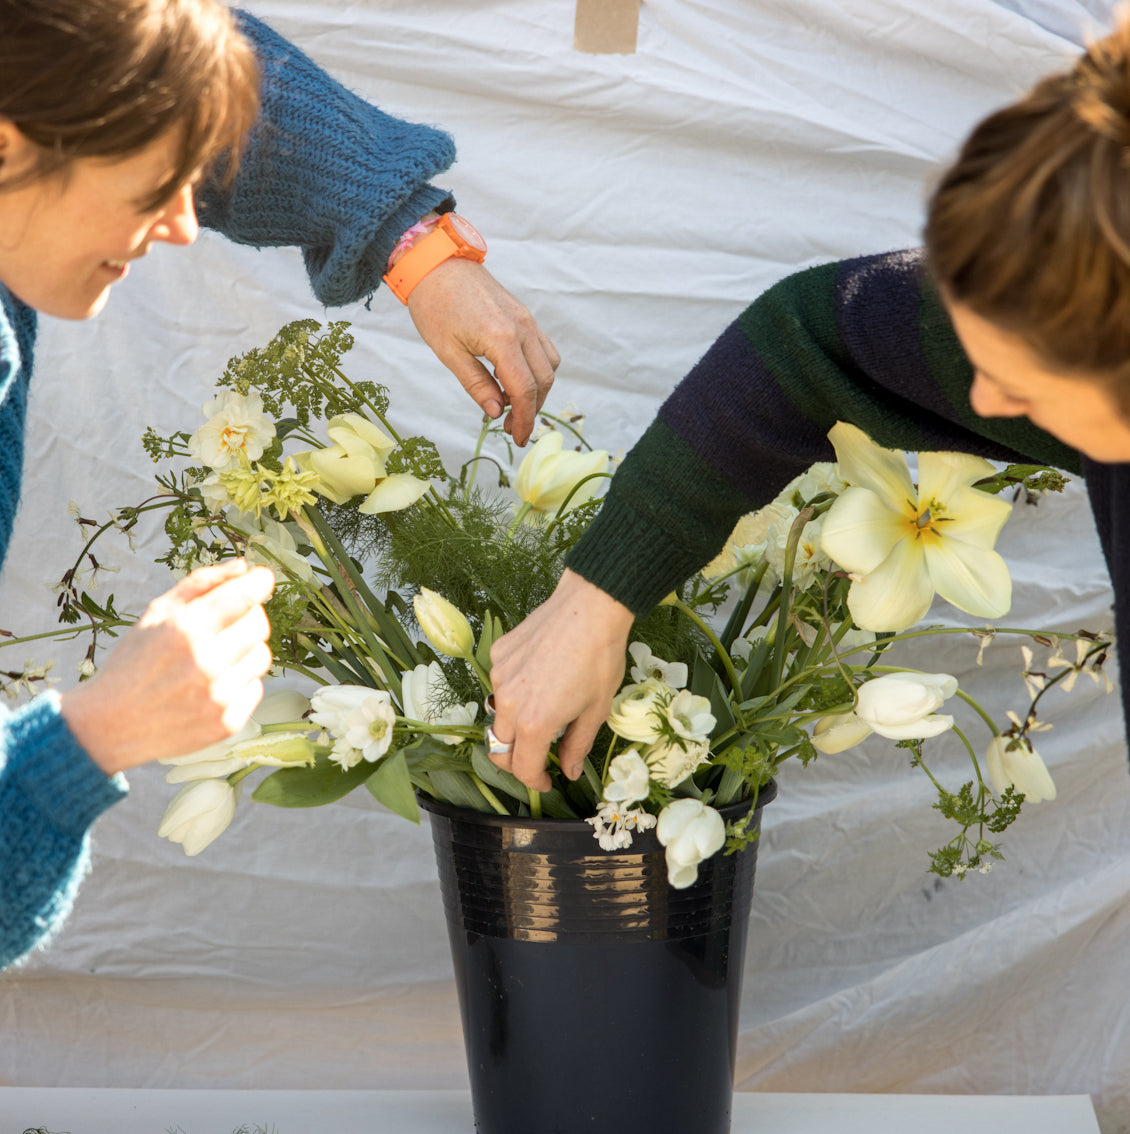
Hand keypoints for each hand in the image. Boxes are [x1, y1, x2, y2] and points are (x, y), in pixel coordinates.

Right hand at [60, 560, 275, 775]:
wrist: (110, 726)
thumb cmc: (133, 664)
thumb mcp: (156, 614)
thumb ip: (200, 584)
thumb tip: (242, 566)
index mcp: (185, 630)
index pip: (244, 597)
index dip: (259, 582)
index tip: (261, 579)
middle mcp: (206, 663)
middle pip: (259, 625)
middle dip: (248, 617)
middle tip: (226, 624)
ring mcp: (219, 697)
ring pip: (262, 656)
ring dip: (245, 651)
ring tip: (215, 658)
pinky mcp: (227, 723)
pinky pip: (256, 688)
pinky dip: (240, 682)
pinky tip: (212, 686)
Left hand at [406, 258, 559, 445]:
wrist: (436, 262)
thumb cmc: (435, 304)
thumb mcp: (448, 352)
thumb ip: (476, 384)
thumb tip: (495, 412)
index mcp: (502, 338)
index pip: (525, 389)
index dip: (524, 418)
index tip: (517, 437)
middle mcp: (522, 328)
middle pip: (543, 380)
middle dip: (532, 409)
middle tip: (512, 427)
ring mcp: (527, 319)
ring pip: (549, 365)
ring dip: (536, 390)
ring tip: (510, 403)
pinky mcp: (524, 315)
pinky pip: (542, 348)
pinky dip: (535, 370)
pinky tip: (512, 378)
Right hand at [487, 570, 634, 789]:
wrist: (590, 608)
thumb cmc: (600, 660)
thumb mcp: (596, 710)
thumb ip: (578, 746)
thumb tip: (570, 771)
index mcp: (534, 724)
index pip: (522, 768)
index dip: (534, 781)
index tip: (546, 781)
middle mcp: (507, 703)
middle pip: (500, 747)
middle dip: (516, 759)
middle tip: (538, 757)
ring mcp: (499, 676)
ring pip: (498, 714)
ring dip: (514, 724)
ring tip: (541, 712)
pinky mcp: (498, 654)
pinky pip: (500, 683)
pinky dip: (514, 690)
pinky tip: (538, 677)